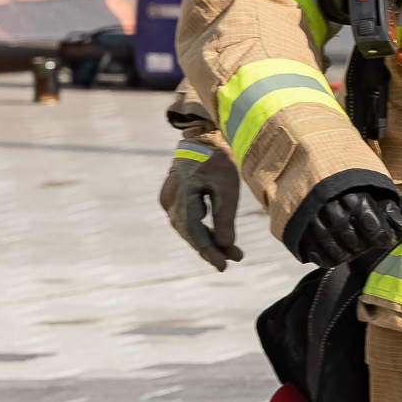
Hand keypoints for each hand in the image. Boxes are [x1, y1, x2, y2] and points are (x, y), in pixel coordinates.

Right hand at [159, 143, 241, 270]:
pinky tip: (218, 237)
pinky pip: (188, 218)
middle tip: (232, 261)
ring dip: (208, 240)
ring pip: (189, 227)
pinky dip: (203, 228)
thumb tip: (225, 246)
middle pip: (190, 233)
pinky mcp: (175, 195)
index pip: (194, 234)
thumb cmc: (218, 158)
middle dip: (211, 248)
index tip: (224, 266)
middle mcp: (169, 201)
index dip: (209, 252)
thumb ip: (225, 218)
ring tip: (231, 252)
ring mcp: (169, 198)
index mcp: (180, 199)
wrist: (204, 135)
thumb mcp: (227, 188)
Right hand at [295, 185, 401, 268]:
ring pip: (330, 245)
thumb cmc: (356, 193)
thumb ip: (391, 213)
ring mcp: (311, 217)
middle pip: (348, 235)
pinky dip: (326, 259)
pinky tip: (334, 256)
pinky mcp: (299, 229)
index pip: (369, 222)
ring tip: (351, 252)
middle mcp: (330, 204)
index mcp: (352, 194)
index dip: (379, 236)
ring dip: (344, 254)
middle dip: (361, 246)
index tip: (384, 240)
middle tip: (365, 247)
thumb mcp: (376, 196)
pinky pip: (313, 251)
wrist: (321, 180)